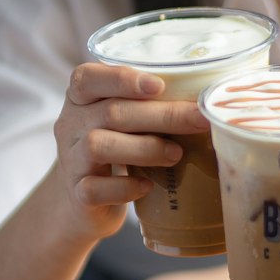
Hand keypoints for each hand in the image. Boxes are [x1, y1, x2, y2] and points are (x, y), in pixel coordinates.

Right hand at [52, 62, 209, 243]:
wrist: (83, 202)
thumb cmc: (117, 149)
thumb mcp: (124, 120)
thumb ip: (150, 106)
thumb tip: (209, 102)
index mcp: (81, 98)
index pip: (88, 77)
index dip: (122, 79)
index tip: (159, 85)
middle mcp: (70, 125)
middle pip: (111, 112)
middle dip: (161, 115)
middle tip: (198, 120)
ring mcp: (71, 160)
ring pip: (98, 146)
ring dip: (144, 148)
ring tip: (177, 154)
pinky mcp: (78, 194)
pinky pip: (95, 188)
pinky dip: (124, 188)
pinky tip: (147, 185)